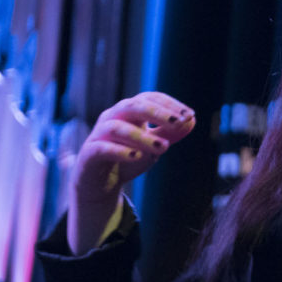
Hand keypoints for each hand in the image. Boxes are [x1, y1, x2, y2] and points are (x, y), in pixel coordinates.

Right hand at [67, 92, 195, 253]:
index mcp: (129, 112)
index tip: (190, 115)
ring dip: (142, 136)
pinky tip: (137, 156)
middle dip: (158, 113)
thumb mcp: (153, 145)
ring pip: (117, 128)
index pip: (149, 98)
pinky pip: (102, 148)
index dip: (170, 104)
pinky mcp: (89, 153)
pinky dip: (120, 151)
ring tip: (164, 147)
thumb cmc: (128, 158)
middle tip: (179, 122)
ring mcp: (99, 134)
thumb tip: (192, 121)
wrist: (100, 182)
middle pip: (133, 106)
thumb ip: (170, 133)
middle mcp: (112, 117)